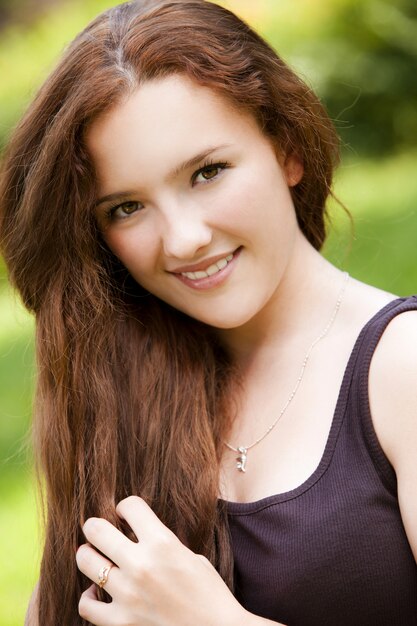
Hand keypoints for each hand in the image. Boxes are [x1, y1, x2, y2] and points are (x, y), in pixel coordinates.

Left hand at [76, 495, 244, 625]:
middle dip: (95, 525)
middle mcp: (141, 564)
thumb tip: (138, 535)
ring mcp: (128, 594)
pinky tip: (96, 592)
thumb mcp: (191, 556)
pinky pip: (86, 604)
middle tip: (98, 529)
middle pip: (96, 529)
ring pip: (85, 561)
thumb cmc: (210, 595)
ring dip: (88, 555)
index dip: (126, 506)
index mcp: (163, 543)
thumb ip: (162, 544)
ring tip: (92, 555)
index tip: (126, 514)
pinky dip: (87, 596)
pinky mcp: (120, 622)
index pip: (130, 505)